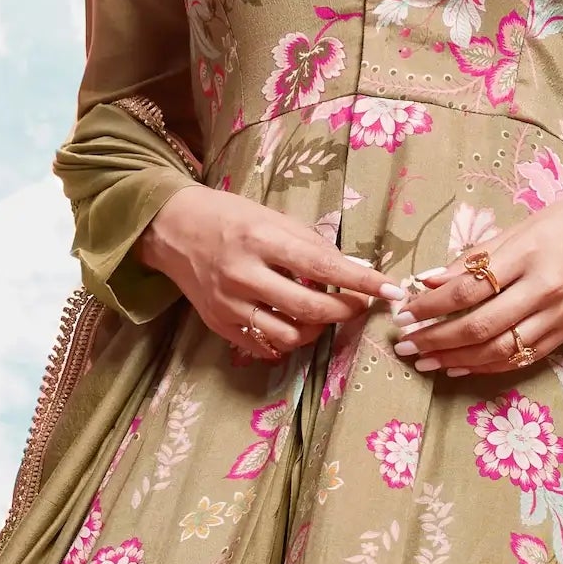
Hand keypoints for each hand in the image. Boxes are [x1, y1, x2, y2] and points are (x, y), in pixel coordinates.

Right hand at [139, 182, 387, 361]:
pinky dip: (288, 339)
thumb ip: (311, 245)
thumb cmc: (229, 217)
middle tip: (357, 304)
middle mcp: (243, 274)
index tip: (391, 291)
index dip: (362, 282)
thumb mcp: (272, 217)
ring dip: (317, 330)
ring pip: (290, 336)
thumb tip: (354, 270)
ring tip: (321, 314)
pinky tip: (292, 323)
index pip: (323, 268)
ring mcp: (229, 304)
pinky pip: (265, 346)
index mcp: (261, 239)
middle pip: (310, 310)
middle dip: (345, 311)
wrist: (171, 228)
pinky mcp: (218, 324)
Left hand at [391, 195, 562, 376]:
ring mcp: (557, 316)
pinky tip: (459, 367)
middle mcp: (543, 290)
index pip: (469, 287)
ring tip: (425, 361)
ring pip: (498, 350)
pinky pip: (521, 359)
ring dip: (456, 359)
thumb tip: (429, 280)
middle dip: (436, 338)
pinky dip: (486, 366)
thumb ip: (475, 258)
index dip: (431, 304)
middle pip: (480, 325)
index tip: (404, 311)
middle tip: (406, 343)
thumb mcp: (520, 228)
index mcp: (528, 255)